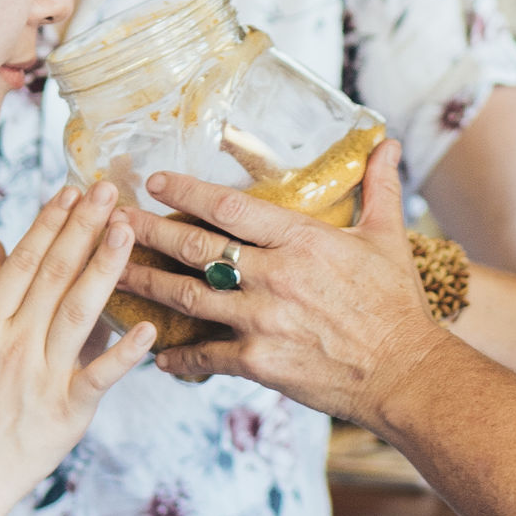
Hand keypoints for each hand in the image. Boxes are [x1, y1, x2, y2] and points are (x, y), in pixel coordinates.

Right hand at [0, 186, 152, 508]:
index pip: (24, 262)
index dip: (50, 223)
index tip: (72, 191)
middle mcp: (15, 343)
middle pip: (55, 274)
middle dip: (83, 227)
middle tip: (109, 190)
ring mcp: (43, 376)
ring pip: (80, 311)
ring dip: (105, 266)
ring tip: (127, 229)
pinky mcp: (68, 411)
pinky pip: (100, 376)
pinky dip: (124, 353)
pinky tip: (148, 326)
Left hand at [122, 143, 449, 431]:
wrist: (405, 372)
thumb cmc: (397, 305)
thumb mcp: (388, 238)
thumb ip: (378, 187)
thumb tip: (385, 143)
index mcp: (301, 240)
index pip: (230, 207)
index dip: (187, 192)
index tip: (154, 182)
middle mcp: (274, 276)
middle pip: (195, 249)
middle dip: (147, 232)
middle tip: (109, 220)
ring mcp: (262, 321)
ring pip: (188, 298)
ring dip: (146, 284)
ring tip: (111, 274)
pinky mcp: (258, 362)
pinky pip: (205, 355)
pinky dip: (176, 355)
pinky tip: (154, 354)